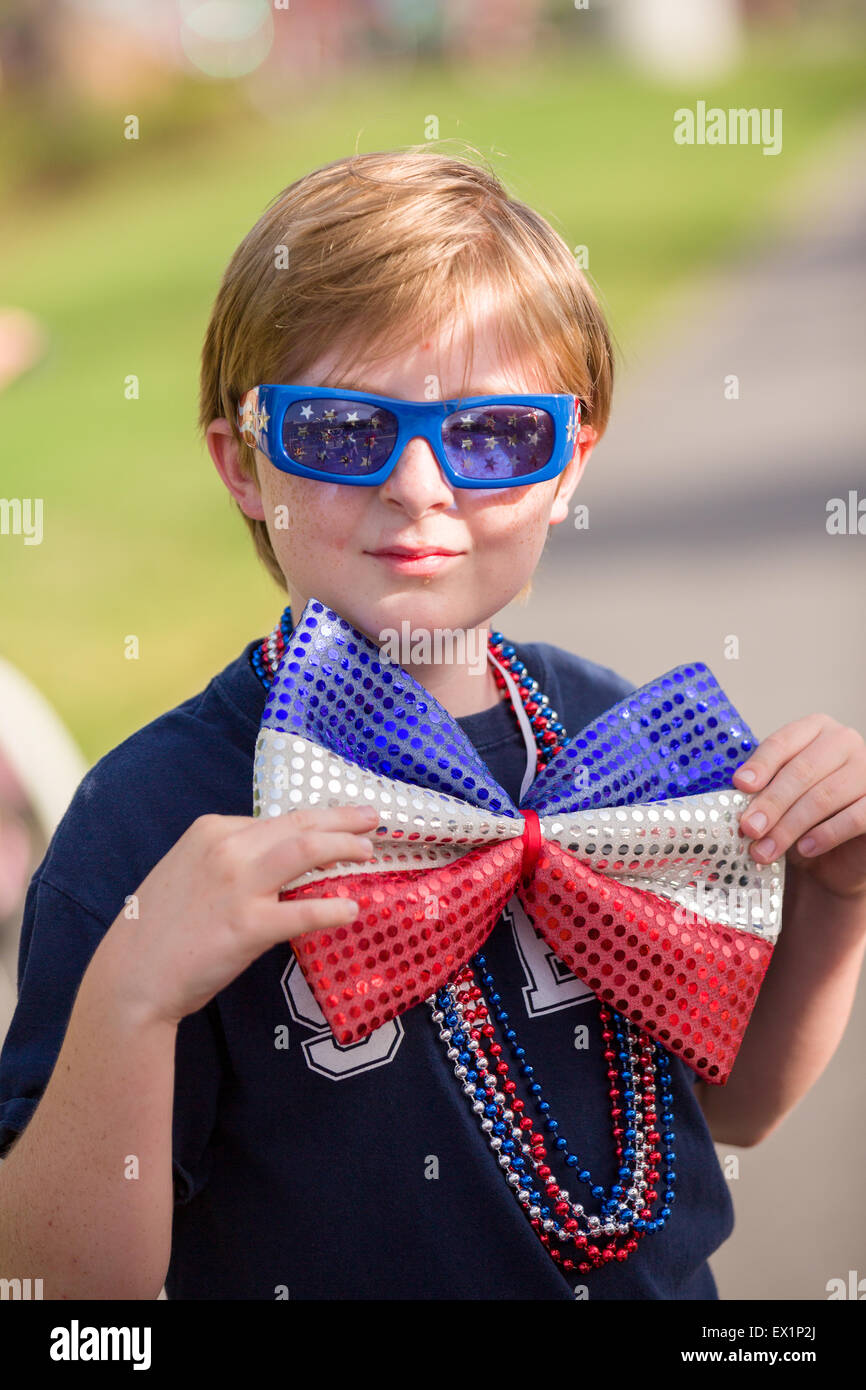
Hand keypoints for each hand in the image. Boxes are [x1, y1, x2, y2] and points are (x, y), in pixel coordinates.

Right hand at [96, 804, 377, 1027]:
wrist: (131, 977)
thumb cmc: (160, 929)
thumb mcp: (190, 872)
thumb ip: (230, 857)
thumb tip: (279, 858)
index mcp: (212, 830)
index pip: (277, 819)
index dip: (315, 821)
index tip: (339, 824)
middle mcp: (226, 848)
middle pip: (300, 823)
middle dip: (343, 819)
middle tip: (373, 819)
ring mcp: (238, 885)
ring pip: (307, 850)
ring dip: (345, 846)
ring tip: (369, 853)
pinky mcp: (247, 926)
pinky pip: (303, 910)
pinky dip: (333, 908)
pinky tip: (351, 910)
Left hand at [733, 714, 865, 900]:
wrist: (835, 856)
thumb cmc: (801, 818)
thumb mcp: (777, 799)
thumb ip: (761, 790)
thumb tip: (738, 795)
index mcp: (815, 730)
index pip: (783, 742)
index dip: (761, 765)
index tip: (740, 786)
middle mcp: (844, 742)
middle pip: (802, 770)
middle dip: (771, 803)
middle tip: (748, 828)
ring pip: (824, 796)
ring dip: (790, 826)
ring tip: (766, 850)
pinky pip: (856, 817)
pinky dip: (826, 834)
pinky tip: (805, 848)